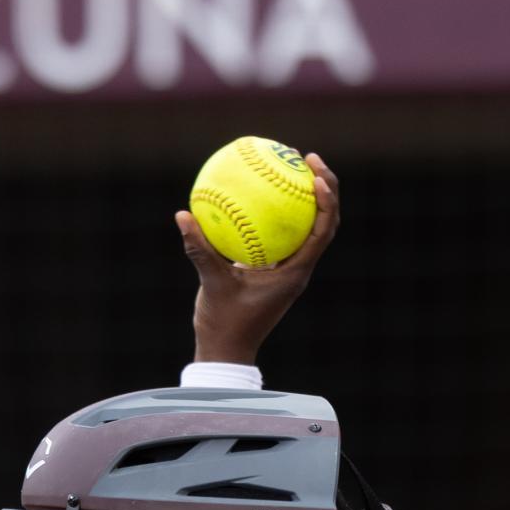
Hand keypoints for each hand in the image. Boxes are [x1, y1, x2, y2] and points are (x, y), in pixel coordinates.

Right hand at [176, 152, 339, 366]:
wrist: (226, 351)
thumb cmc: (224, 323)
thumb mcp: (210, 284)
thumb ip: (200, 249)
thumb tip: (183, 215)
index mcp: (296, 273)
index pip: (323, 230)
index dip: (326, 200)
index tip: (314, 175)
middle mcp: (298, 269)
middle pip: (325, 222)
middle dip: (324, 187)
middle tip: (307, 158)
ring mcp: (288, 270)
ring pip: (307, 227)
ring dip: (304, 197)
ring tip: (288, 165)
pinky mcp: (274, 271)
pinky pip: (281, 234)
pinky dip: (275, 213)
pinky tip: (257, 192)